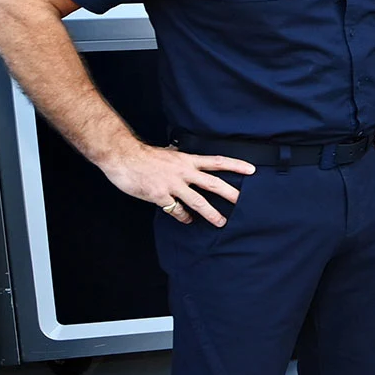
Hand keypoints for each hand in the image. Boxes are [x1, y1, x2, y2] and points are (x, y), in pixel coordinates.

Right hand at [101, 141, 254, 227]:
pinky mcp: (160, 196)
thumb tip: (181, 153)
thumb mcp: (167, 152)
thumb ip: (178, 156)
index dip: (235, 165)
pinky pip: (176, 210)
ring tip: (221, 222)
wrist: (123, 156)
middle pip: (213, 184)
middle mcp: (184, 172)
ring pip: (198, 201)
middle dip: (230, 194)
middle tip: (244, 202)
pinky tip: (188, 220)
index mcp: (187, 160)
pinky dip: (183, 216)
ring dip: (211, 213)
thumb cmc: (143, 155)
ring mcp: (173, 185)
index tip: (252, 170)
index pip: (217, 162)